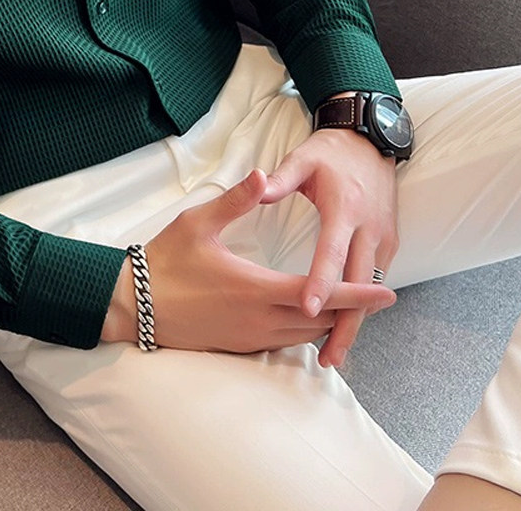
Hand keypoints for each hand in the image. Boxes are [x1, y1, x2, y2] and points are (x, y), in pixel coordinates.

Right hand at [101, 169, 395, 352]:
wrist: (134, 305)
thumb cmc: (165, 261)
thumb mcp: (198, 223)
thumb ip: (236, 201)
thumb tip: (263, 175)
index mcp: (256, 288)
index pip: (319, 293)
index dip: (356, 293)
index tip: (387, 291)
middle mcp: (259, 319)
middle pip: (320, 320)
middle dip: (351, 309)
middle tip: (377, 294)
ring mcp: (249, 337)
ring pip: (304, 335)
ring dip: (329, 321)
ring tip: (349, 305)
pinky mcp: (238, 345)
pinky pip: (284, 342)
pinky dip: (304, 331)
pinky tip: (306, 318)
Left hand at [260, 123, 399, 368]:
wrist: (371, 142)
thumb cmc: (330, 153)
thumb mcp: (303, 158)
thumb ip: (280, 178)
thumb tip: (256, 187)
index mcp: (343, 208)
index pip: (331, 252)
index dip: (320, 282)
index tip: (305, 308)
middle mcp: (368, 228)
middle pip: (357, 284)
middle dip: (344, 323)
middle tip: (327, 357)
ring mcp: (382, 236)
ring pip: (369, 289)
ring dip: (355, 322)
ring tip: (333, 354)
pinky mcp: (388, 241)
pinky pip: (374, 279)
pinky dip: (362, 306)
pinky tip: (346, 328)